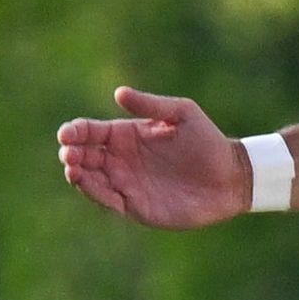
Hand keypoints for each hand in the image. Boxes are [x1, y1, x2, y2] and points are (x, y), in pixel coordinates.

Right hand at [58, 88, 249, 227]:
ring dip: (78, 174)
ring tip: (73, 168)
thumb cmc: (208, 142)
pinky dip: (95, 193)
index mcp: (127, 135)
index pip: (91, 131)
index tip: (67, 133)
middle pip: (84, 155)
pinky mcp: (135, 206)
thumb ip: (151, 104)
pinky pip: (108, 200)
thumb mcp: (182, 114)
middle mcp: (121, 159)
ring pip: (90, 179)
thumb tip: (118, 93)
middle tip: (69, 153)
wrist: (230, 177)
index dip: (75, 131)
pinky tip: (88, 184)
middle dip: (71, 153)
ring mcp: (126, 183)